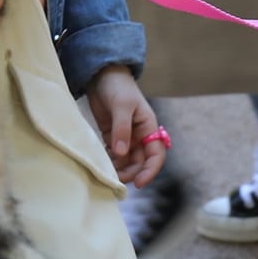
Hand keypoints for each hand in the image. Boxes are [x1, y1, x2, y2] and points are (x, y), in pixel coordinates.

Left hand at [86, 65, 167, 187]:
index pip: (155, 154)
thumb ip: (122, 129)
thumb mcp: (121, 106)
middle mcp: (139, 135)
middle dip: (130, 173)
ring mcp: (126, 137)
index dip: (150, 170)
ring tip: (106, 174)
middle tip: (115, 179)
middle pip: (140, 162)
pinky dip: (109, 162)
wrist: (102, 75)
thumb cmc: (118, 87)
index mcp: (149, 127)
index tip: (139, 183)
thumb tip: (121, 153)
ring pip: (126, 161)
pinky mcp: (112, 137)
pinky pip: (113, 155)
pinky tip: (101, 164)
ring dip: (119, 169)